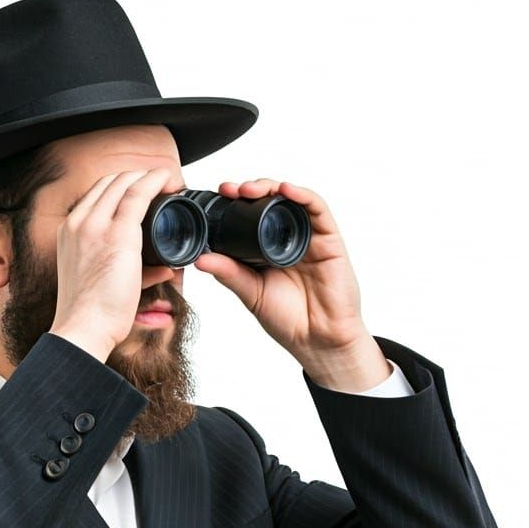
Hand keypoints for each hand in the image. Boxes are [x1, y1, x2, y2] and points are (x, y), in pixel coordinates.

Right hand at [50, 167, 172, 360]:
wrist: (82, 328)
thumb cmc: (92, 315)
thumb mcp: (101, 283)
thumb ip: (133, 271)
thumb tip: (163, 269)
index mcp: (70, 232)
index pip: (96, 194)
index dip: (122, 185)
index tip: (143, 190)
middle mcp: (79, 222)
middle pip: (110, 182)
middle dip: (138, 177)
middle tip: (161, 184)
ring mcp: (96, 225)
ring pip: (124, 182)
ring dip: (149, 177)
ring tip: (169, 182)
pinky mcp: (118, 234)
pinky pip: (139, 194)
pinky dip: (156, 181)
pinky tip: (169, 179)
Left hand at [193, 179, 375, 371]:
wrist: (317, 340)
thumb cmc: (287, 319)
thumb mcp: (251, 293)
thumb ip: (229, 274)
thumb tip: (199, 260)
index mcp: (267, 249)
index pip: (250, 217)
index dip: (234, 204)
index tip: (216, 198)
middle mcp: (288, 238)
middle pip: (270, 202)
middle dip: (250, 190)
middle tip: (230, 190)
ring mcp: (309, 237)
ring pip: (291, 200)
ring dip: (271, 187)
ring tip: (250, 189)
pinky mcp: (329, 240)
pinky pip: (318, 209)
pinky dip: (302, 195)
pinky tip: (286, 190)